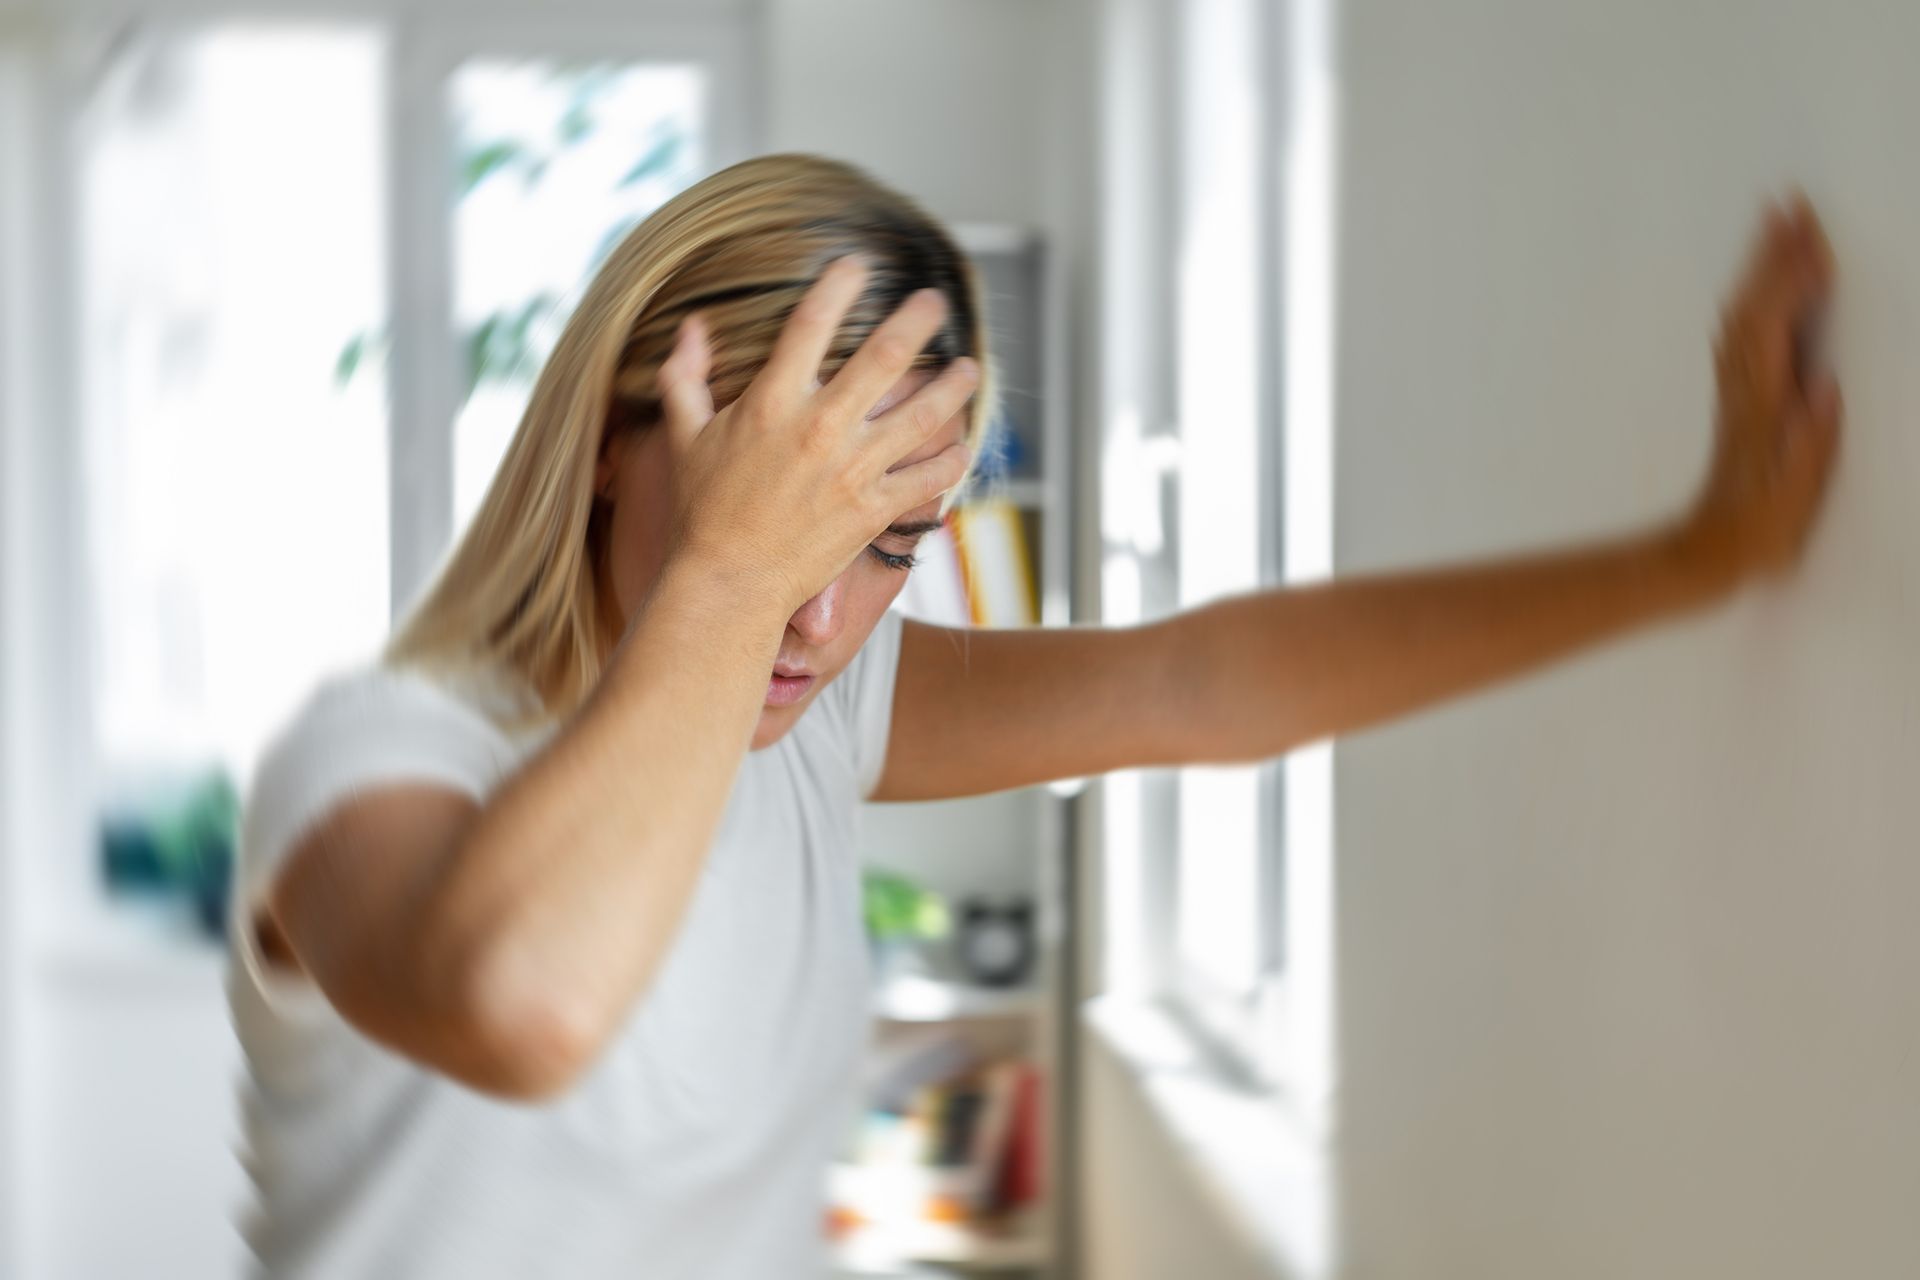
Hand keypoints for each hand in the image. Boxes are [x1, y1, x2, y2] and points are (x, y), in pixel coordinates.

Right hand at [653, 256, 977, 613]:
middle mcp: (819, 427)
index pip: (811, 324)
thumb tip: (691, 326)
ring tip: (969, 369)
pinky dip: (952, 460)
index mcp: (772, 402)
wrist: (728, 584)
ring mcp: (852, 469)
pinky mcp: (874, 510)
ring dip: (953, 387)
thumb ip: (685, 376)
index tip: (860, 265)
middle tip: (936, 301)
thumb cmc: (703, 510)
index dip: (838, 286)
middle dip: (917, 320)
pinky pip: (928, 478)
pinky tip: (964, 446)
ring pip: (922, 414)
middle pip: (884, 355)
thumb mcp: (685, 436)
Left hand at [1675, 193, 1841, 587]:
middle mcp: (1743, 389)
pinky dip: (1756, 298)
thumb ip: (1811, 440)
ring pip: (1743, 314)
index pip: (1776, 325)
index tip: (1812, 237)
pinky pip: (1742, 334)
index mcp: (1762, 404)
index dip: (1792, 279)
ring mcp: (1737, 392)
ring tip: (1775, 222)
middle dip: (1772, 252)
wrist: (1709, 553)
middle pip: (1754, 306)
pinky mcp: (1739, 401)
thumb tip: (1823, 386)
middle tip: (1787, 200)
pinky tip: (1761, 286)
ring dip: (1760, 267)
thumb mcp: (1796, 493)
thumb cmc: (1760, 529)